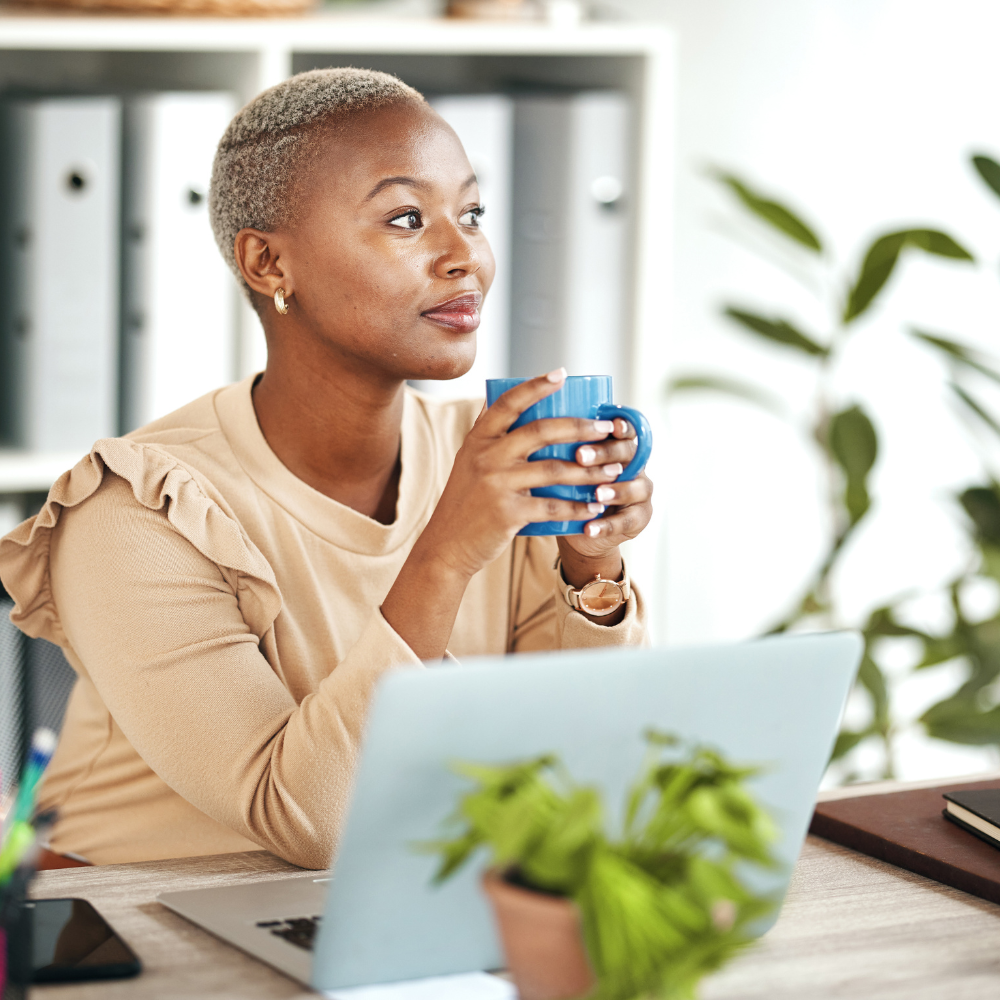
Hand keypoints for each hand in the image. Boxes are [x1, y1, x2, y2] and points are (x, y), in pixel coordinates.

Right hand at [382, 369, 650, 656]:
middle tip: (606, 427)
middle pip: (541, 432)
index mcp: (479, 440)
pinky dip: (577, 508)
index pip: (508, 403)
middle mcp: (486, 457)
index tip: (562, 374)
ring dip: (589, 471)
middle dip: (580, 427)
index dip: (535, 386)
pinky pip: (552, 506)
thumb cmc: (465, 502)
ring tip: (613, 470)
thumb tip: (506, 400)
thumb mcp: (468, 462)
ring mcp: (497, 485)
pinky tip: (594, 508)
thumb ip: (489, 436)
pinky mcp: (508, 514)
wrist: (445, 545)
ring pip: (554, 470)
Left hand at [556, 417, 653, 590]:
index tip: (608, 424)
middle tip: (580, 456)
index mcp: (617, 445)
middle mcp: (634, 464)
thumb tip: (524, 417)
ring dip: (616, 490)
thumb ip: (555, 444)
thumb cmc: (566, 488)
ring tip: (598, 494)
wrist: (576, 528)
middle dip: (605, 453)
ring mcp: (640, 492)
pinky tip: (590, 528)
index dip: (620, 425)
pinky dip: (606, 526)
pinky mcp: (638, 518)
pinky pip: (625, 522)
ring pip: (634, 487)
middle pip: (628, 453)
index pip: (625, 429)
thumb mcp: (562, 464)